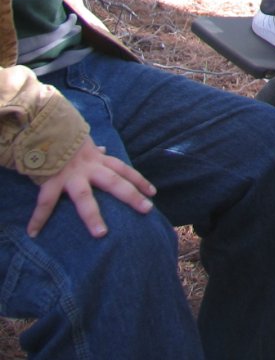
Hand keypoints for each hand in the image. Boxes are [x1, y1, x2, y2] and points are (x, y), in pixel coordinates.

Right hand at [29, 138, 155, 237]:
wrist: (43, 127)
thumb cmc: (65, 138)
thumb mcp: (84, 142)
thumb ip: (95, 150)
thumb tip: (104, 149)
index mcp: (97, 160)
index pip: (124, 169)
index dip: (139, 180)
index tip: (153, 192)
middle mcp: (89, 168)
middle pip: (114, 182)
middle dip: (131, 195)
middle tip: (147, 209)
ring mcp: (71, 175)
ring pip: (84, 198)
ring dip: (92, 216)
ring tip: (101, 234)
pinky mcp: (51, 180)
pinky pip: (45, 202)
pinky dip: (38, 218)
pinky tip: (33, 232)